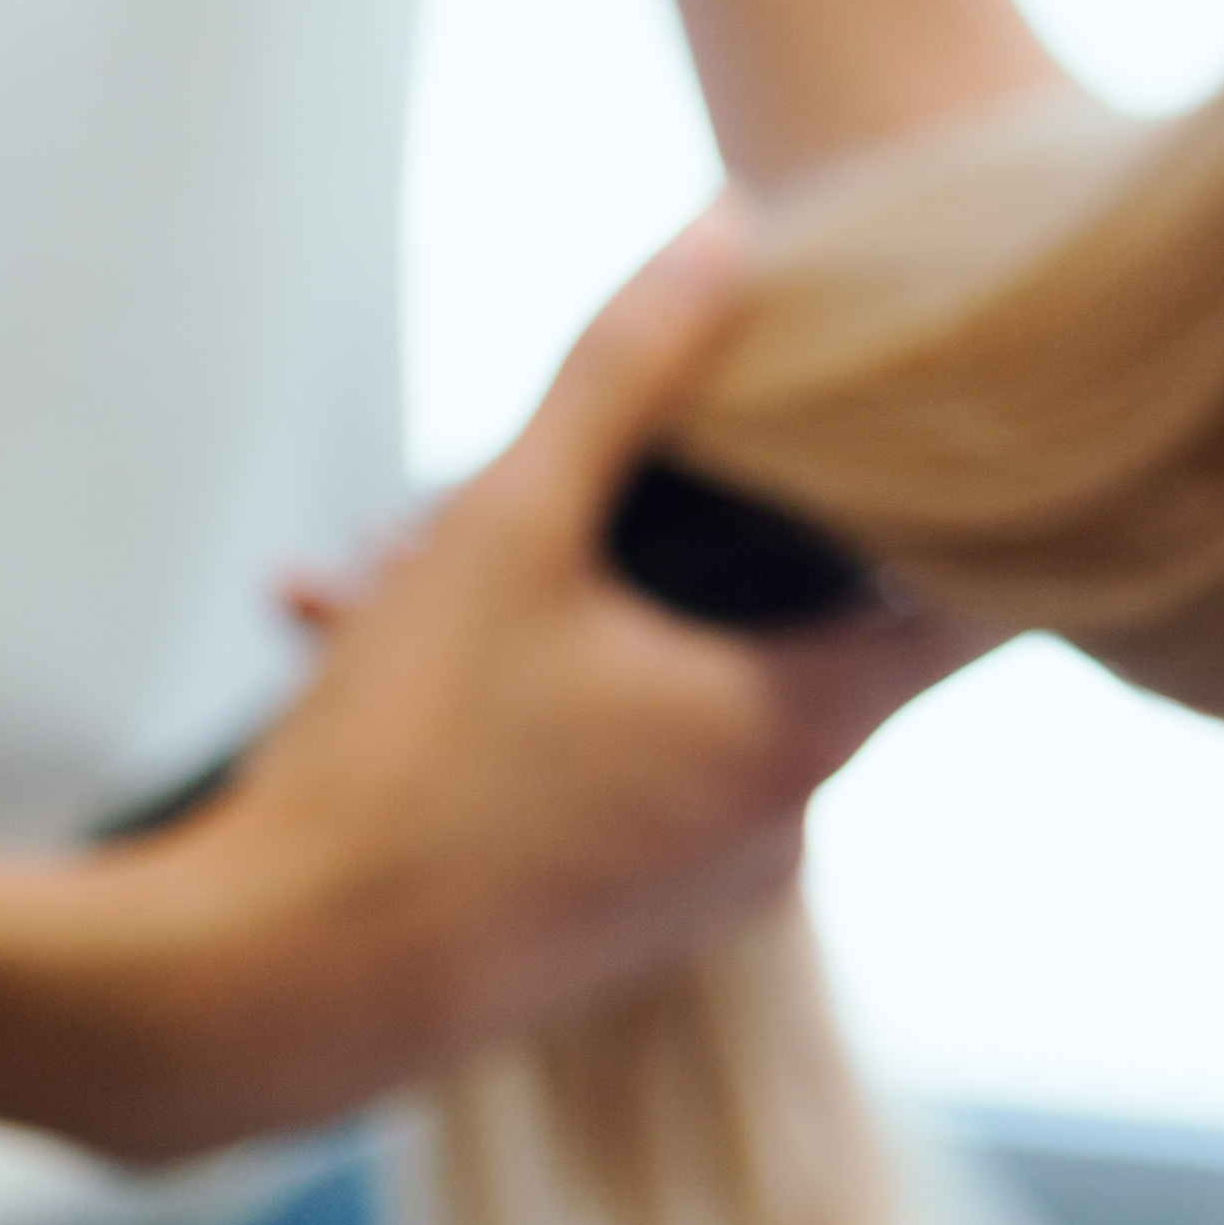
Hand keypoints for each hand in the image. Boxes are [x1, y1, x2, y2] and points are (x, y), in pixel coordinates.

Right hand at [87, 215, 991, 1156]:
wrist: (258, 997)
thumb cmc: (397, 770)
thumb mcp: (506, 529)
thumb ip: (625, 371)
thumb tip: (728, 226)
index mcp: (794, 728)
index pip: (965, 598)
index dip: (943, 496)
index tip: (899, 422)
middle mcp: (776, 824)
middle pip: (776, 629)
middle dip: (648, 534)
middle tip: (510, 479)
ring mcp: (694, 891)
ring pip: (653, 697)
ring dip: (542, 613)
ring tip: (375, 568)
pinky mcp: (607, 928)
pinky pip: (590, 776)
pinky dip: (510, 704)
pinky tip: (346, 641)